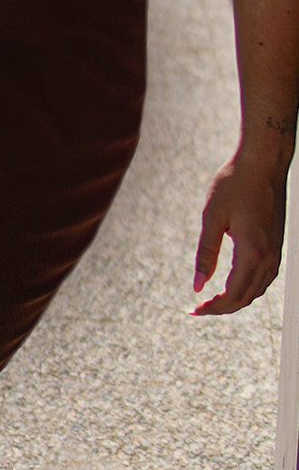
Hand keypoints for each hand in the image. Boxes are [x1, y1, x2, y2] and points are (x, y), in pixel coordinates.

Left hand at [191, 154, 285, 314]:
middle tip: (197, 309)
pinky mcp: (277, 243)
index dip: (212, 307)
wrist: (264, 160)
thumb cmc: (235, 183)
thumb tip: (197, 286)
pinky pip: (265, 277)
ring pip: (257, 290)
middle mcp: (268, 255)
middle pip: (245, 297)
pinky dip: (249, 288)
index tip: (193, 309)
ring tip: (213, 301)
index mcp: (252, 252)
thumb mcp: (212, 217)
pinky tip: (234, 285)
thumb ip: (205, 254)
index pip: (232, 295)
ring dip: (236, 300)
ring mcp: (276, 249)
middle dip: (221, 308)